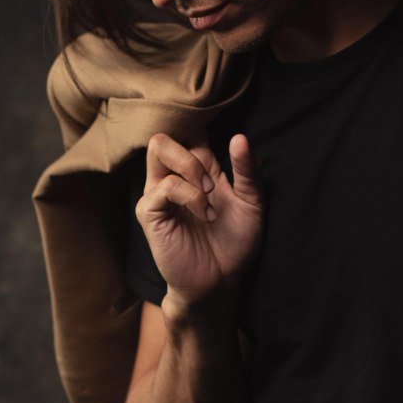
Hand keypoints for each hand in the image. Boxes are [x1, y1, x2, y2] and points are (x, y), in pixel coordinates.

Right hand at [138, 130, 263, 306]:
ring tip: (210, 194)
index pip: (191, 130)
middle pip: (168, 130)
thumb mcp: (253, 203)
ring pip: (159, 146)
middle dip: (193, 144)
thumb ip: (248, 171)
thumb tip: (239, 138)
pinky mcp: (150, 212)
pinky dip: (190, 195)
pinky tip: (206, 215)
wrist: (221, 281)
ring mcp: (160, 193)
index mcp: (200, 169)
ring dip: (191, 166)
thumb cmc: (235, 244)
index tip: (218, 125)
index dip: (200, 120)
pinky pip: (164, 185)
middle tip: (213, 178)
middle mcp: (176, 176)